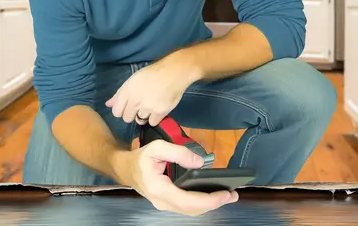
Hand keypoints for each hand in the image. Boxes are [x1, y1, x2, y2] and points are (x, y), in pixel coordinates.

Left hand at [106, 51, 201, 126]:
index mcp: (127, 92)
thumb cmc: (152, 74)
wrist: (173, 72)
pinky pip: (152, 122)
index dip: (122, 110)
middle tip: (141, 105)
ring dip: (144, 115)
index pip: (116, 112)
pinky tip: (158, 108)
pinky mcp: (160, 112)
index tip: (129, 106)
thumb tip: (108, 105)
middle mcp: (135, 101)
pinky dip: (155, 118)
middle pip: (127, 118)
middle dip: (132, 113)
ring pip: (140, 120)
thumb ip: (119, 94)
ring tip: (151, 104)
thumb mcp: (132, 80)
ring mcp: (147, 108)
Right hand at [117, 139, 237, 214]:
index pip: (188, 201)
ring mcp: (164, 205)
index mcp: (160, 189)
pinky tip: (211, 196)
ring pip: (190, 211)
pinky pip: (186, 207)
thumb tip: (200, 162)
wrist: (124, 168)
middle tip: (232, 195)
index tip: (225, 194)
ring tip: (226, 196)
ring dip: (209, 205)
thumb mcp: (157, 147)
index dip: (209, 200)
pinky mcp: (167, 203)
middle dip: (214, 204)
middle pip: (192, 210)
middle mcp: (162, 202)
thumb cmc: (140, 158)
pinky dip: (201, 203)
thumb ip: (179, 153)